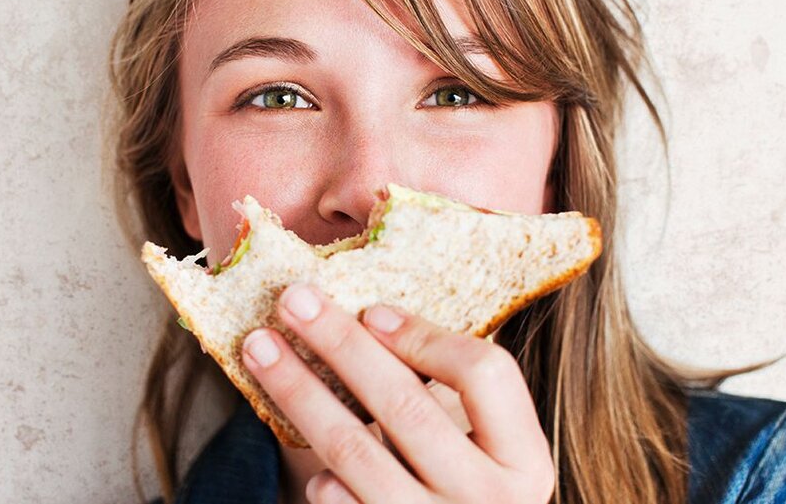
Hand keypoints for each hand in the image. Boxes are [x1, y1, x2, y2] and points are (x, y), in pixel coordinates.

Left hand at [240, 284, 555, 503]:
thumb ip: (452, 392)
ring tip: (260, 348)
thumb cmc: (467, 486)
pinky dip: (317, 472)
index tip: (371, 309)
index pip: (485, 373)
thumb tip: (367, 317)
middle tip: (293, 301)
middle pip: (406, 403)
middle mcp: (487, 500)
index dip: (425, 336)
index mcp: (524, 461)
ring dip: (298, 390)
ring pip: (354, 448)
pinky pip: (337, 500)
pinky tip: (303, 448)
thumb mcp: (488, 446)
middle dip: (341, 343)